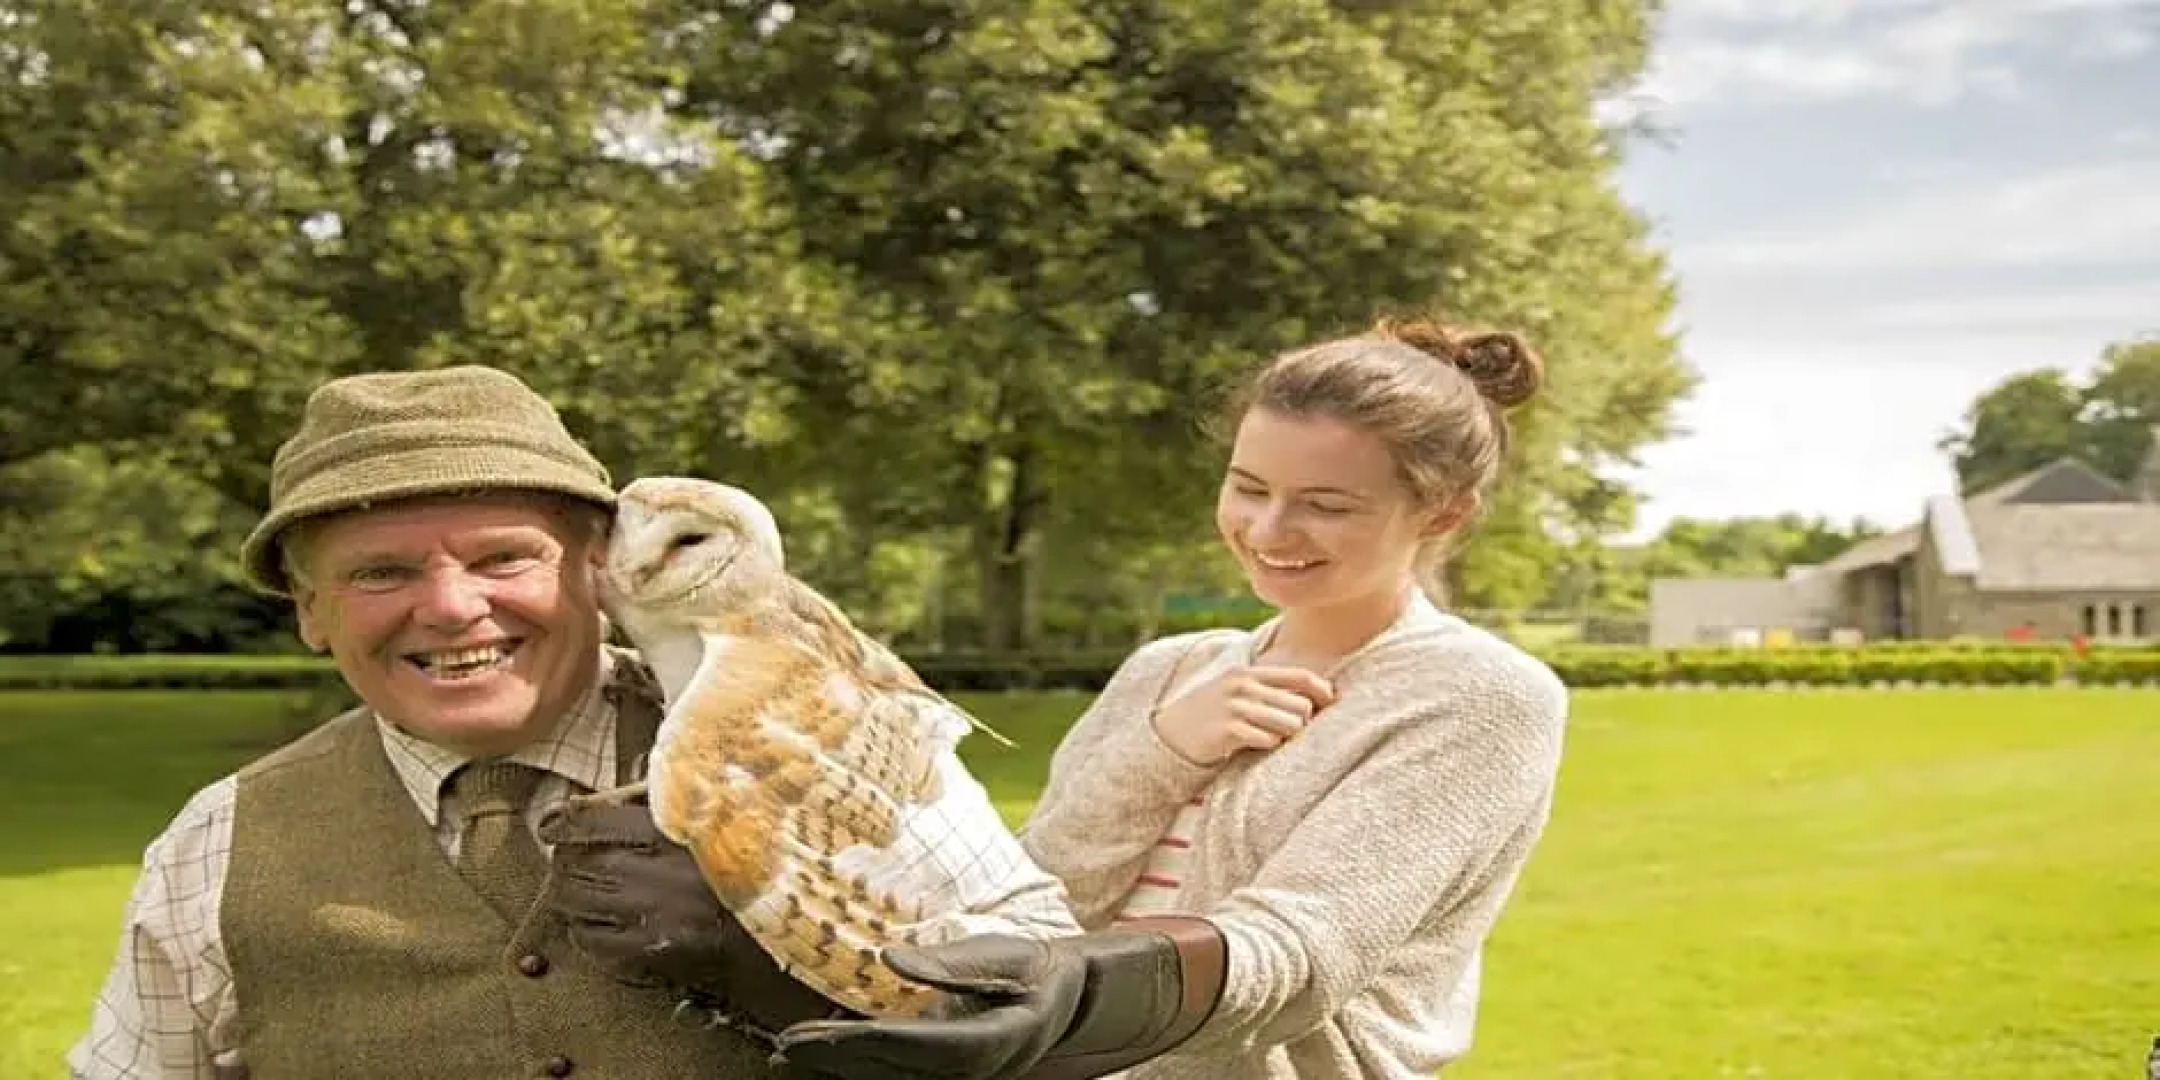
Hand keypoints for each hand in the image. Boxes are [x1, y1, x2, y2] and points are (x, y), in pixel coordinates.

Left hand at [537, 794, 843, 1037]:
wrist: (789, 925)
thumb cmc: (761, 863)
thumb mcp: (728, 815)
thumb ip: (683, 800)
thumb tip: (636, 789)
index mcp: (673, 829)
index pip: (592, 820)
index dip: (562, 822)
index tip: (550, 825)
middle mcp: (655, 869)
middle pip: (577, 863)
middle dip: (564, 863)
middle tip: (565, 862)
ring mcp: (652, 913)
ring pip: (578, 902)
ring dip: (569, 897)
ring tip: (574, 893)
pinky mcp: (654, 951)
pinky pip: (596, 943)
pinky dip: (586, 935)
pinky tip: (593, 929)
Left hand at [772, 916, 1225, 1079]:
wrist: (1074, 995)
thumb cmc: (1039, 969)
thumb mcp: (1006, 955)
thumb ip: (949, 963)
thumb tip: (889, 960)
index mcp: (991, 1041)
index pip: (912, 1046)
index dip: (858, 1044)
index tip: (813, 1034)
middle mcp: (973, 1068)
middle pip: (891, 1069)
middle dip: (835, 1058)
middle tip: (784, 1044)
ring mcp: (961, 1072)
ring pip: (890, 1075)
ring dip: (841, 1064)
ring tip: (790, 1050)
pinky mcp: (950, 1066)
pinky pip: (898, 1069)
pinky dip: (862, 1062)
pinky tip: (829, 1051)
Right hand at [1150, 664, 1335, 765]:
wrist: (1170, 734)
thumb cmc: (1213, 714)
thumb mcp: (1237, 691)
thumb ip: (1269, 689)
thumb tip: (1315, 697)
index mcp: (1249, 672)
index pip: (1299, 676)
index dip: (1322, 690)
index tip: (1331, 703)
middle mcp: (1243, 685)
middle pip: (1301, 705)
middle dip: (1302, 721)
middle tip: (1290, 730)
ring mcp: (1235, 707)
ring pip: (1290, 724)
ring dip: (1288, 735)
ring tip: (1272, 737)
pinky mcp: (1228, 730)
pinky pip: (1269, 740)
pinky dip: (1269, 744)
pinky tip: (1256, 744)